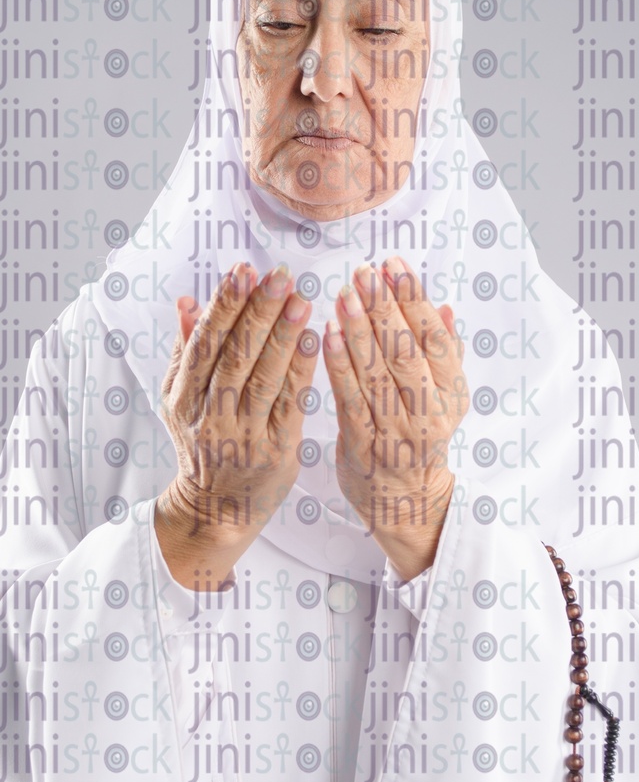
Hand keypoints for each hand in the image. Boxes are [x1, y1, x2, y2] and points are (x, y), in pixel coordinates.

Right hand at [155, 261, 316, 588]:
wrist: (215, 511)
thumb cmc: (201, 445)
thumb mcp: (180, 401)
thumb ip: (185, 351)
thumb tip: (185, 301)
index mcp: (184, 398)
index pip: (205, 343)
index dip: (225, 305)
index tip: (244, 270)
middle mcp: (210, 416)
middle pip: (235, 356)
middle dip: (258, 311)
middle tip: (281, 275)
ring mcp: (243, 436)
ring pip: (263, 378)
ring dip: (283, 336)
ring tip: (302, 299)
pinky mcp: (276, 452)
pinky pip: (290, 405)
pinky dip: (301, 371)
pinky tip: (315, 340)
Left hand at [323, 256, 467, 580]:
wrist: (407, 502)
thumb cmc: (421, 439)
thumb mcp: (446, 397)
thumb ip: (445, 353)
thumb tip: (446, 307)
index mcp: (451, 391)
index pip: (435, 336)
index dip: (414, 298)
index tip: (394, 265)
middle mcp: (428, 409)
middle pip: (406, 350)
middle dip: (384, 307)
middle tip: (364, 272)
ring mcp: (397, 429)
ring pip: (377, 372)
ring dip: (359, 330)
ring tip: (343, 294)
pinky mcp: (365, 444)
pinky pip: (351, 399)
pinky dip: (339, 366)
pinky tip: (326, 335)